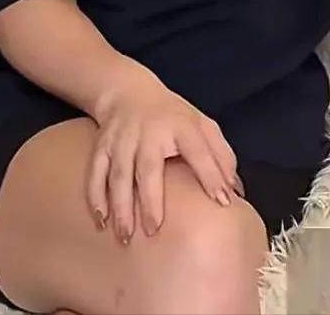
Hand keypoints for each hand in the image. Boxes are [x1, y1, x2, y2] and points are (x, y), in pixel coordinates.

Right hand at [88, 68, 237, 242]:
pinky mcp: (101, 147)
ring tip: (124, 236)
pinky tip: (100, 220)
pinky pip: (95, 173)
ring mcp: (122, 140)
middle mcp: (149, 133)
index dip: (212, 175)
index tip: (222, 202)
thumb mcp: (202, 124)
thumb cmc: (172, 117)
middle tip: (153, 231)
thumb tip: (234, 188)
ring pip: (119, 175)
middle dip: (150, 200)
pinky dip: (96, 197)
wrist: (128, 92)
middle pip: (148, 168)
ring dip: (120, 206)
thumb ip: (221, 154)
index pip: (199, 151)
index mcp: (181, 126)